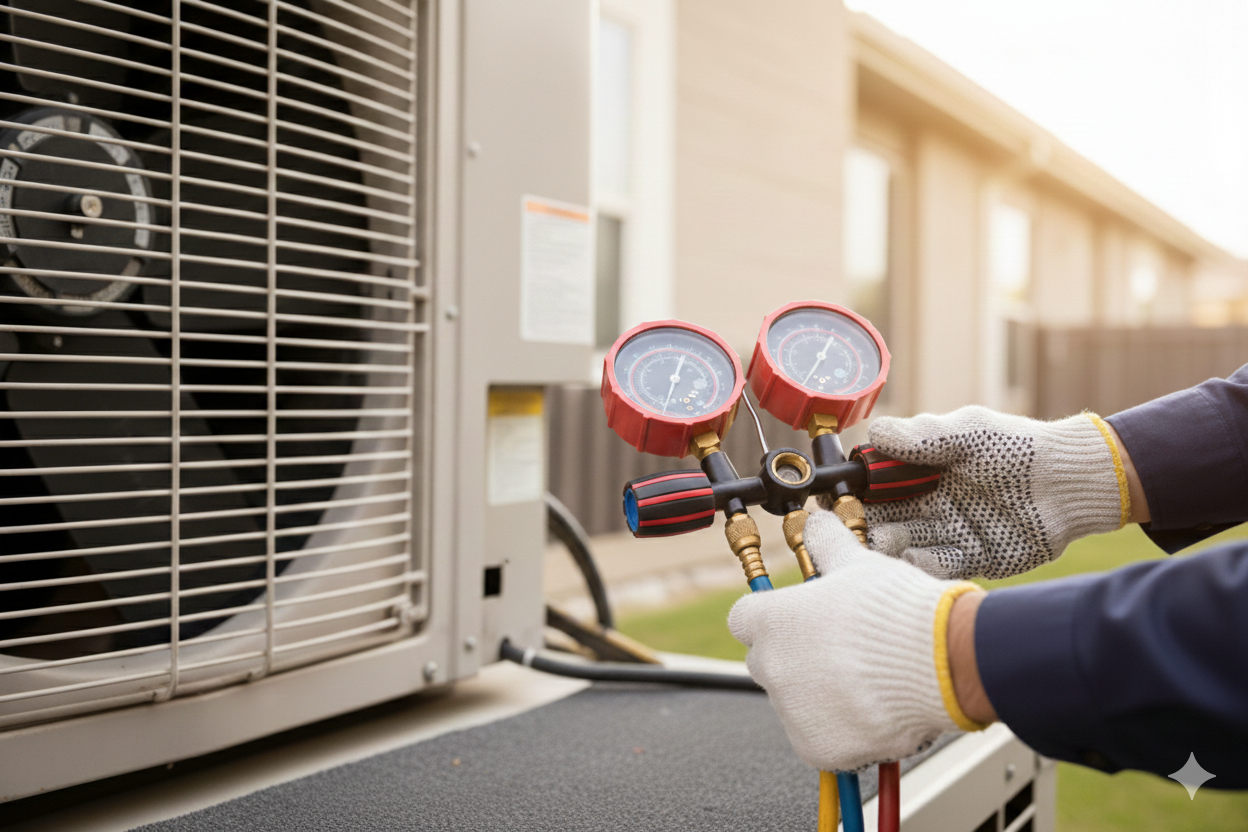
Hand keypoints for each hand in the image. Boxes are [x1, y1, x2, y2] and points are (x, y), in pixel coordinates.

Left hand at [728, 513, 983, 772]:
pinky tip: (871, 706)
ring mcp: (791, 710)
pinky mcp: (816, 746)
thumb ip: (827, 541)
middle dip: (795, 657)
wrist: (941, 661)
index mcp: (771, 620)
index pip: (745, 619)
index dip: (772, 618)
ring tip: (867, 677)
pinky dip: (839, 729)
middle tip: (840, 650)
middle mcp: (771, 666)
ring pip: (795, 701)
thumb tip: (817, 521)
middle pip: (768, 662)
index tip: (797, 620)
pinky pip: (817, 738)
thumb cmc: (897, 610)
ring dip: (819, 693)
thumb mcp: (857, 562)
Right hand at [855, 407, 1127, 579]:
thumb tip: (874, 433)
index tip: (834, 494)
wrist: (1070, 481)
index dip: (855, 490)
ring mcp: (951, 534)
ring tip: (876, 542)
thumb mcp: (968, 432)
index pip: (878, 484)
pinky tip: (908, 559)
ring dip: (887, 545)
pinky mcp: (973, 559)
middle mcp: (931, 505)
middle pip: (886, 517)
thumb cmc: (1018, 447)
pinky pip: (938, 565)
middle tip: (848, 527)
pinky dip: (920, 564)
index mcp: (924, 473)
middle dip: (864, 523)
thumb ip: (922, 435)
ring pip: (906, 544)